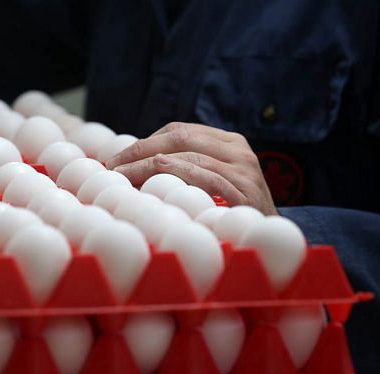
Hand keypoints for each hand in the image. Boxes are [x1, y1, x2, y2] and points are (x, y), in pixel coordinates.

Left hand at [106, 122, 277, 214]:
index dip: (143, 142)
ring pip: (189, 157)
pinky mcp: (247, 191)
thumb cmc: (229, 211)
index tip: (116, 160)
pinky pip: (207, 178)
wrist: (268, 237)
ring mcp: (244, 169)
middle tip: (112, 169)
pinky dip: (179, 176)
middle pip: (180, 139)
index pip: (178, 131)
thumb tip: (127, 170)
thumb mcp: (208, 182)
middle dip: (140, 151)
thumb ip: (180, 169)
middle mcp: (238, 150)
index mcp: (227, 141)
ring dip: (149, 166)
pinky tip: (156, 179)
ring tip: (122, 178)